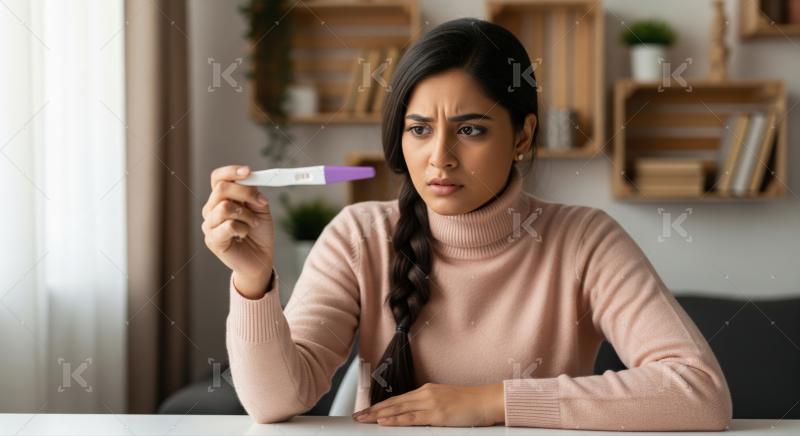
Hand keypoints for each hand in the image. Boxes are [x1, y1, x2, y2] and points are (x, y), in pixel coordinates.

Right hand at [202, 165, 274, 297]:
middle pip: (221, 189)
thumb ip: (253, 193)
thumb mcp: (260, 208)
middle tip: (261, 203)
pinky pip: (228, 225)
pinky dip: (242, 228)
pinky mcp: (212, 240)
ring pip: (225, 207)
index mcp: (221, 198)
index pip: (218, 178)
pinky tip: (244, 234)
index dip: (231, 171)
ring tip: (253, 224)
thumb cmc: (259, 233)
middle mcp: (211, 209)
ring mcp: (209, 225)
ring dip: (246, 215)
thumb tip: (250, 178)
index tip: (249, 171)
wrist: (260, 259)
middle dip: (246, 192)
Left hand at [352, 383, 504, 426]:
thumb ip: (430, 407)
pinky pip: (412, 418)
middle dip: (373, 410)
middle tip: (357, 416)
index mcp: (427, 391)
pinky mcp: (437, 414)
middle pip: (394, 402)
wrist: (487, 400)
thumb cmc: (471, 403)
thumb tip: (414, 415)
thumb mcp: (446, 402)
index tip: (367, 410)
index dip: (381, 405)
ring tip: (364, 419)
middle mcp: (426, 394)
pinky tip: (385, 422)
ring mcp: (431, 403)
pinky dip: (396, 420)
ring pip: (399, 409)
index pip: (398, 399)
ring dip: (379, 415)